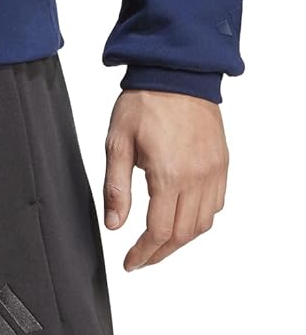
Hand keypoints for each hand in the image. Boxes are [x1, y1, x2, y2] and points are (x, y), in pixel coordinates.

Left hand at [103, 90, 228, 270]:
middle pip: (182, 235)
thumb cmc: (145, 103)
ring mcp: (213, 170)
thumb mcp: (117, 145)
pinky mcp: (221, 162)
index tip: (130, 263)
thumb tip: (114, 225)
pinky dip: (199, 220)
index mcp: (169, 175)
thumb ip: (116, 189)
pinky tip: (181, 220)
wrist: (177, 71)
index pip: (158, 232)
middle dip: (160, 254)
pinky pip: (216, 204)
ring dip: (180, 241)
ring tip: (159, 245)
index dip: (143, 254)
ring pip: (202, 224)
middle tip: (141, 260)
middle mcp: (197, 176)